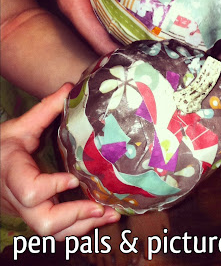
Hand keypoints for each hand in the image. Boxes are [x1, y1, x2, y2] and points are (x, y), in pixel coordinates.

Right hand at [1, 84, 120, 239]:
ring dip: (84, 226)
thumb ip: (45, 109)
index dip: (51, 187)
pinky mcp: (37, 215)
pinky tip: (103, 217)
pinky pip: (58, 231)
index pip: (30, 190)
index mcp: (13, 173)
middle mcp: (18, 198)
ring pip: (52, 232)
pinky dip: (81, 227)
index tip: (74, 178)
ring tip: (112, 214)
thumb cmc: (4, 147)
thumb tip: (69, 87)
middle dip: (74, 215)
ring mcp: (28, 211)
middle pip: (42, 220)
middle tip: (100, 205)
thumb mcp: (20, 126)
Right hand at [27, 0, 148, 54]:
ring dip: (131, 20)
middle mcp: (81, 0)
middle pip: (106, 29)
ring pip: (113, 12)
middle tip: (154, 46)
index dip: (115, 51)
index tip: (139, 58)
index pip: (95, 39)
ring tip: (156, 29)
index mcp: (73, 3)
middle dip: (127, 39)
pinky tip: (151, 1)